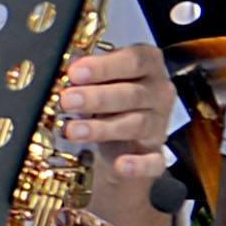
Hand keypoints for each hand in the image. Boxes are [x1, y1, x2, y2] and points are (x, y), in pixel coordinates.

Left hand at [51, 42, 173, 168]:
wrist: (122, 136)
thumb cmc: (110, 98)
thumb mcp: (100, 79)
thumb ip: (87, 73)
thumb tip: (65, 71)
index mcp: (149, 64)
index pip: (134, 60)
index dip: (104, 66)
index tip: (75, 72)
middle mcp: (159, 92)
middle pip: (133, 94)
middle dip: (97, 98)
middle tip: (67, 100)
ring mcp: (159, 124)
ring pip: (136, 125)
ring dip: (103, 129)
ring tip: (72, 130)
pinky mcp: (156, 154)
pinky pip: (153, 161)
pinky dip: (138, 165)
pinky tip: (120, 165)